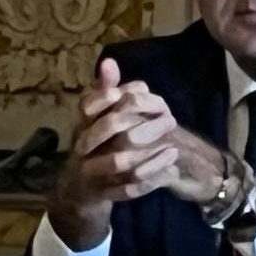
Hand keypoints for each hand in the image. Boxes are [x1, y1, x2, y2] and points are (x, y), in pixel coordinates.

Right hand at [49, 59, 178, 249]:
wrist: (81, 189)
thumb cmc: (95, 144)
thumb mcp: (99, 116)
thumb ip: (106, 91)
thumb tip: (108, 62)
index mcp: (83, 123)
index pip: (92, 104)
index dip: (117, 97)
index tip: (144, 92)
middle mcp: (82, 146)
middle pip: (110, 128)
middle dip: (142, 121)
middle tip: (171, 120)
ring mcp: (90, 171)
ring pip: (120, 161)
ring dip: (150, 154)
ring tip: (174, 148)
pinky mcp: (104, 194)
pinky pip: (127, 189)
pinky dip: (150, 178)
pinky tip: (169, 167)